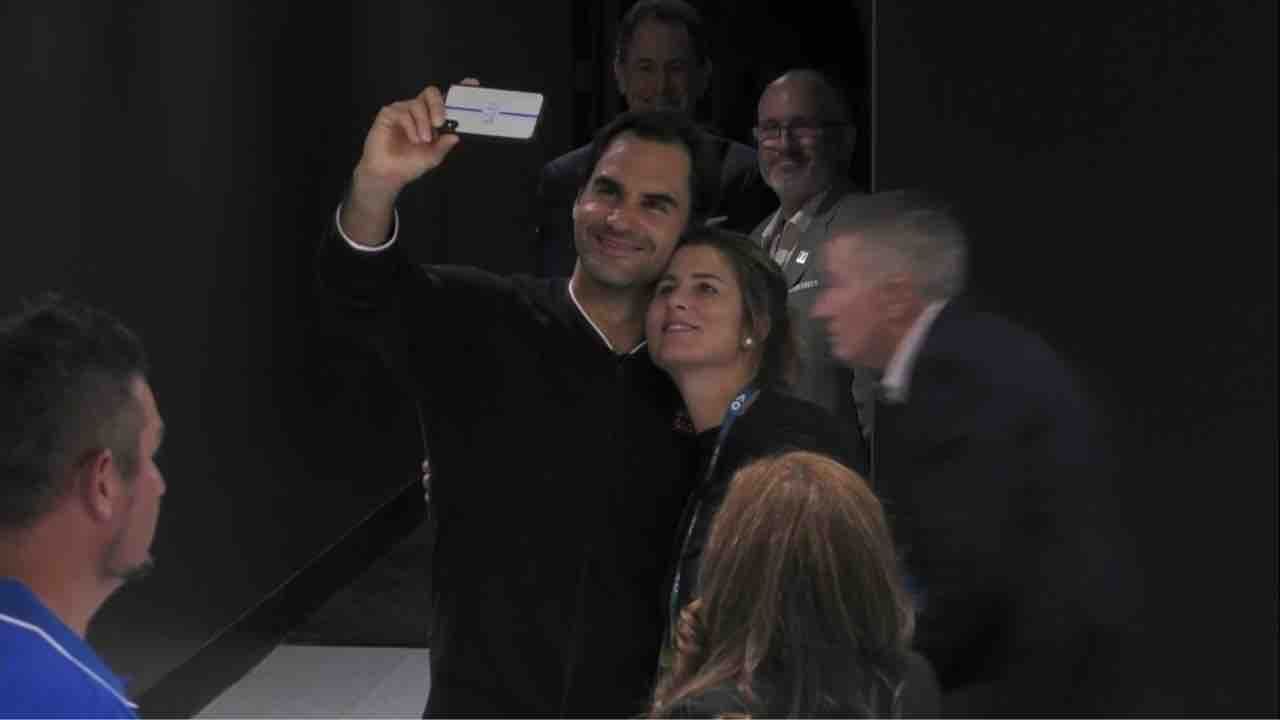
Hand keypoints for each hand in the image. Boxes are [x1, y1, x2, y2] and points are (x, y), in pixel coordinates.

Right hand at [351, 85, 460, 204]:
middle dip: (438, 105)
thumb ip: (445, 144)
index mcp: (432, 118)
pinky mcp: (389, 113)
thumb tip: (456, 135)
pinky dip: (411, 127)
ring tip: (423, 140)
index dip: (458, 90)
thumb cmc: (410, 163)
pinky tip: (413, 138)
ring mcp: (404, 110)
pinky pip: (403, 113)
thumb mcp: (433, 156)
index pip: (446, 99)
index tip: (472, 84)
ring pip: (418, 104)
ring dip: (423, 123)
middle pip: (431, 93)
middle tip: (440, 122)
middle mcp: (419, 110)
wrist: (389, 173)